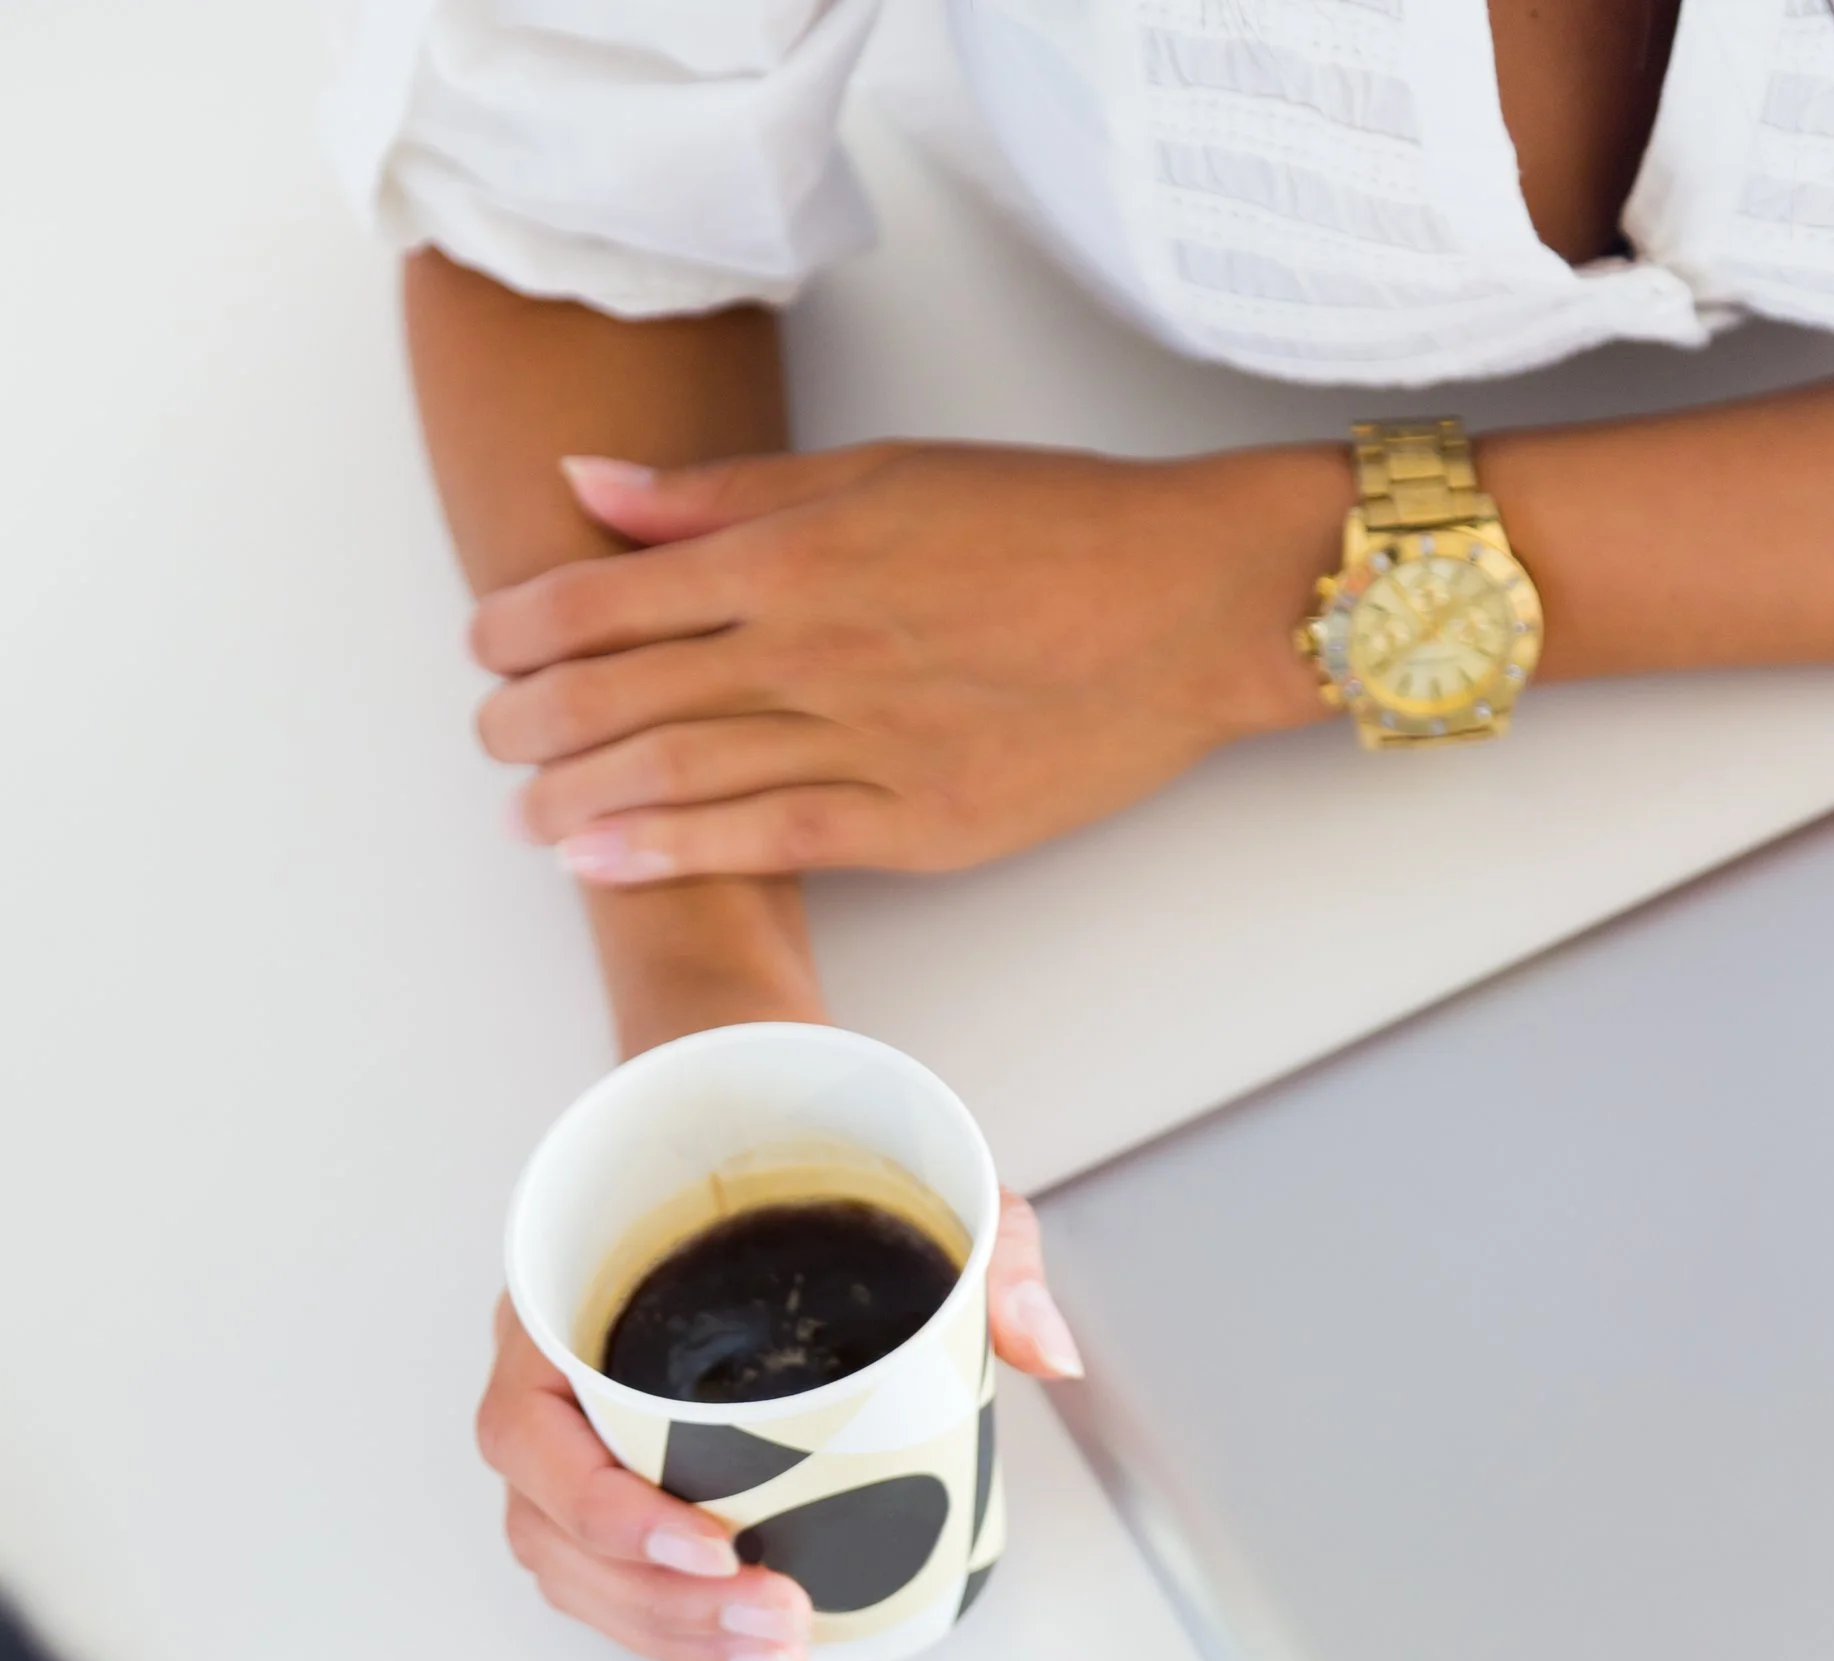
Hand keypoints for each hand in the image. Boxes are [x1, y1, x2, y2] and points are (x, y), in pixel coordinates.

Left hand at [472, 438, 1346, 882]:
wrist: (1190, 606)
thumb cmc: (1052, 527)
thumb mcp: (882, 472)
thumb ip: (731, 495)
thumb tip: (597, 491)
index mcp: (798, 554)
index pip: (617, 593)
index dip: (532, 621)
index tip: (488, 640)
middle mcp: (813, 649)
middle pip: (628, 691)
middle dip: (537, 716)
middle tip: (488, 733)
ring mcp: (863, 742)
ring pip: (680, 771)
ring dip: (581, 793)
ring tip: (520, 810)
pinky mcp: (917, 822)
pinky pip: (770, 839)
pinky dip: (672, 850)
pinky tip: (601, 858)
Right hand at [478, 1192, 1075, 1660]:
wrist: (770, 1154)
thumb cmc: (802, 1176)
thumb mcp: (913, 1186)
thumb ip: (986, 1247)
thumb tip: (1046, 1347)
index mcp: (568, 1301)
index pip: (529, 1426)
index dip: (601, 1504)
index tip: (713, 1543)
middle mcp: (554, 1381)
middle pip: (553, 1527)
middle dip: (663, 1601)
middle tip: (782, 1618)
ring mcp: (577, 1446)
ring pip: (579, 1574)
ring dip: (673, 1634)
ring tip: (785, 1654)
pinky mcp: (620, 1493)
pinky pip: (616, 1584)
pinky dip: (679, 1633)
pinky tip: (760, 1655)